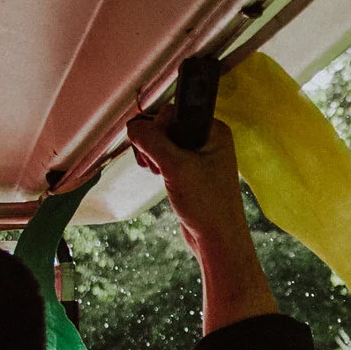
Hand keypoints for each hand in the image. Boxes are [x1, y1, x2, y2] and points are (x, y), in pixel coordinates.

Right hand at [127, 104, 277, 332]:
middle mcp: (208, 139)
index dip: (158, 125)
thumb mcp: (175, 166)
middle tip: (151, 162)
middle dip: (152, 142)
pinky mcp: (190, 171)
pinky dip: (156, 163)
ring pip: (163, 142)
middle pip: (166, 125)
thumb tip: (133, 126)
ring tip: (155, 171)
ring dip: (152, 153)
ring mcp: (199, 155)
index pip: (175, 111)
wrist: (216, 238)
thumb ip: (152, 141)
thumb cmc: (206, 204)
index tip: (153, 144)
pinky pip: (165, 156)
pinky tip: (157, 175)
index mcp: (214, 130)